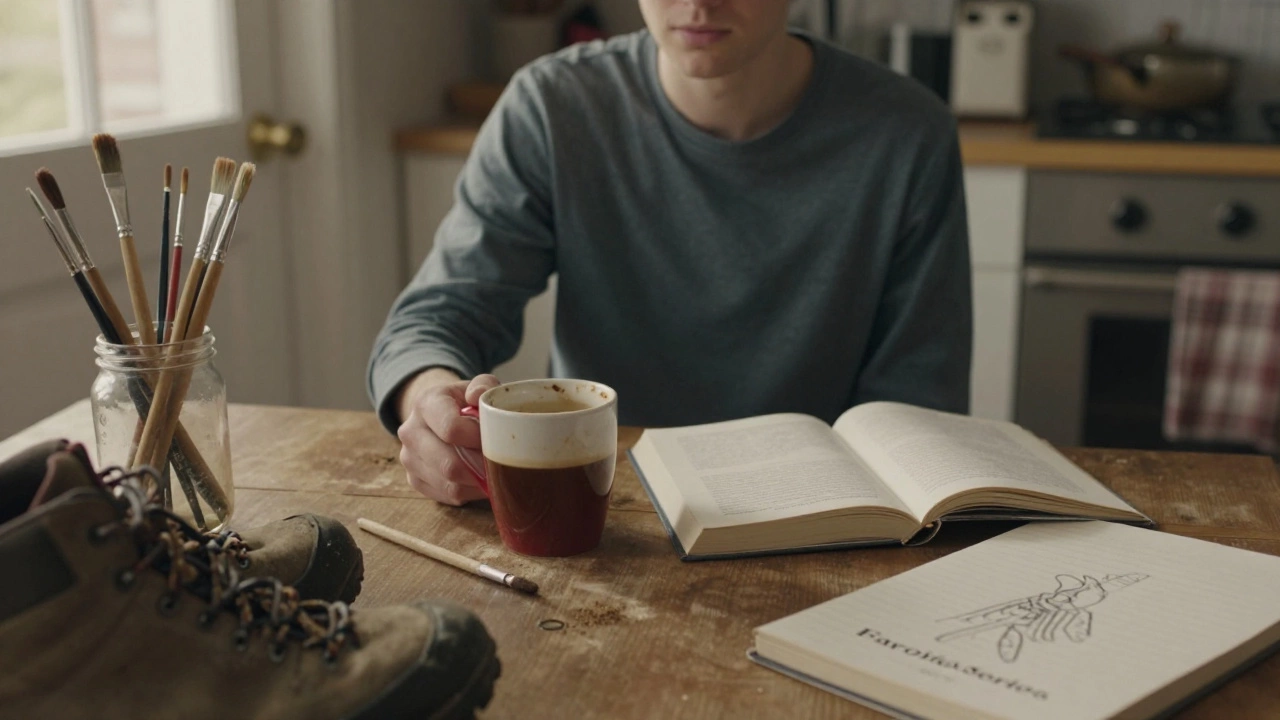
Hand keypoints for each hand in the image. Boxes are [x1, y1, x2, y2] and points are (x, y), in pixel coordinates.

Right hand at [396, 370, 499, 504]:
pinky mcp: (414, 480)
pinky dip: (470, 491)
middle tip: (500, 461)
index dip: (479, 438)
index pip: (451, 429)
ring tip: (492, 469)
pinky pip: (448, 495)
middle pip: (450, 464)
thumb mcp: (475, 386)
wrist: (437, 415)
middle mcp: (411, 432)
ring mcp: (409, 458)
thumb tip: (477, 396)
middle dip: (481, 466)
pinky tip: (479, 478)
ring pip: (450, 484)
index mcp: (425, 403)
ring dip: (477, 481)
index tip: (495, 437)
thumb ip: (484, 385)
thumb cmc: (464, 402)